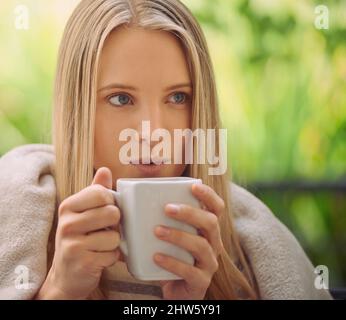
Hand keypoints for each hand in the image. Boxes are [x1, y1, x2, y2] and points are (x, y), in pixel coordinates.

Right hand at [36, 167, 121, 299]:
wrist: (66, 275)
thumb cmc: (79, 238)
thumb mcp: (83, 212)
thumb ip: (96, 191)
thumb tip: (105, 169)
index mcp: (68, 206)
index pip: (101, 193)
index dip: (111, 202)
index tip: (104, 210)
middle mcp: (67, 223)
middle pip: (112, 212)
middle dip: (114, 223)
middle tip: (104, 229)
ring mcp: (72, 244)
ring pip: (114, 235)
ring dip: (113, 243)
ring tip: (100, 245)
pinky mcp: (82, 262)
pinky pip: (113, 254)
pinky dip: (111, 258)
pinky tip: (98, 258)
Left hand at [153, 183, 224, 299]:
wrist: (175, 292)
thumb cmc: (170, 256)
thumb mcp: (167, 236)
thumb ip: (154, 217)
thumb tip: (124, 197)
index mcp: (207, 229)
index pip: (217, 208)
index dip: (208, 195)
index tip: (193, 185)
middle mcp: (214, 244)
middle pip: (211, 222)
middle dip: (190, 213)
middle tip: (167, 208)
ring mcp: (209, 264)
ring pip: (201, 245)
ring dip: (179, 236)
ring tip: (157, 231)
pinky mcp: (201, 282)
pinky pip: (190, 271)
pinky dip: (172, 262)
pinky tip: (156, 257)